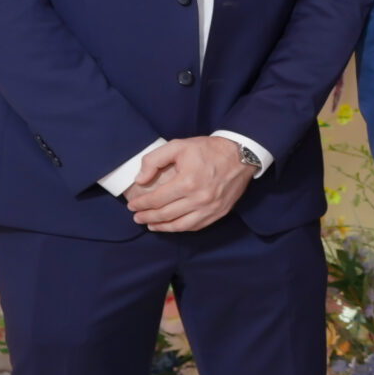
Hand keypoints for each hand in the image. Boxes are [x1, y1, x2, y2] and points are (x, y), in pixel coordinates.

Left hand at [125, 136, 251, 232]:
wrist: (241, 155)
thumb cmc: (208, 149)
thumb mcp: (178, 146)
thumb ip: (154, 160)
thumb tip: (140, 180)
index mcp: (187, 182)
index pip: (157, 199)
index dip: (141, 204)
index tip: (132, 206)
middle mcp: (199, 199)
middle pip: (166, 214)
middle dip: (147, 217)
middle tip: (136, 217)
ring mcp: (211, 208)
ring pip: (181, 225)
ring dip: (162, 227)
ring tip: (150, 225)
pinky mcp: (220, 212)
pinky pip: (196, 226)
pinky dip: (181, 228)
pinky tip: (172, 225)